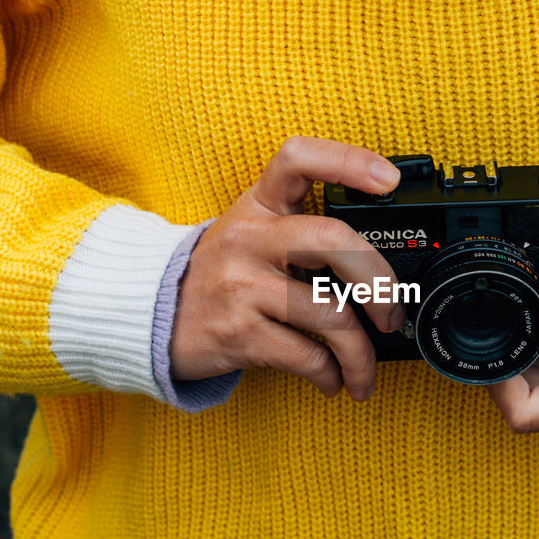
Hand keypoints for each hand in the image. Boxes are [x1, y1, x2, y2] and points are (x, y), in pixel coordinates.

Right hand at [170, 136, 404, 400]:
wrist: (147, 315)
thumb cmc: (219, 273)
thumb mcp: (250, 232)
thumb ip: (302, 230)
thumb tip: (380, 268)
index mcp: (259, 206)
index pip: (299, 159)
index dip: (348, 161)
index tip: (389, 180)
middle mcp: (250, 239)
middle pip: (335, 241)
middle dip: (380, 283)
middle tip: (391, 314)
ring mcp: (242, 286)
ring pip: (331, 315)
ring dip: (361, 354)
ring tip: (363, 370)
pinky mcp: (239, 333)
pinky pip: (307, 356)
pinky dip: (331, 375)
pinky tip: (332, 379)